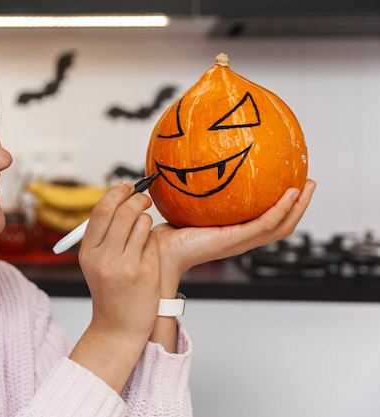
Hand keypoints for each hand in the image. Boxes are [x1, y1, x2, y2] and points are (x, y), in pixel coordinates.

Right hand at [78, 181, 160, 339]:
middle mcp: (104, 258)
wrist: (117, 327)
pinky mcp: (145, 273)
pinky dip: (154, 239)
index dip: (117, 193)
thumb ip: (103, 235)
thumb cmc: (110, 292)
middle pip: (124, 212)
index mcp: (88, 252)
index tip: (127, 186)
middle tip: (144, 197)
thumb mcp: (95, 263)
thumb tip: (118, 200)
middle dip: (137, 198)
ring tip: (145, 229)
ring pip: (142, 223)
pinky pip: (154, 241)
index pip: (101, 210)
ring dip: (147, 220)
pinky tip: (149, 249)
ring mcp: (125, 266)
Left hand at [153, 179, 316, 284]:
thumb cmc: (168, 233)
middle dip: (300, 205)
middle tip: (308, 184)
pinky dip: (282, 209)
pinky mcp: (237, 239)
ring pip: (282, 226)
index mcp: (233, 233)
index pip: (265, 222)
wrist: (161, 251)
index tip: (291, 186)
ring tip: (307, 185)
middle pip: (282, 225)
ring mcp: (241, 241)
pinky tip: (290, 193)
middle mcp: (241, 238)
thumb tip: (195, 163)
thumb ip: (197, 190)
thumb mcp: (188, 207)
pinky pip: (267, 223)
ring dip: (299, 206)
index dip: (282, 207)